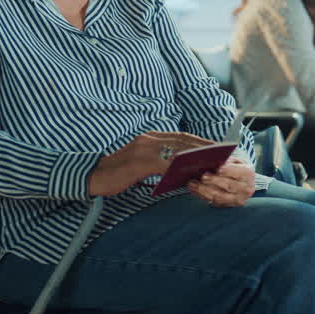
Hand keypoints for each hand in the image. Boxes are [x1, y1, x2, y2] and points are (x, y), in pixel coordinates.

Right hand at [89, 131, 214, 196]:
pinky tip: (190, 175)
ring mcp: (143, 149)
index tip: (216, 146)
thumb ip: (161, 162)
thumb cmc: (118, 173)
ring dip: (197, 157)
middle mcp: (148, 139)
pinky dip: (179, 169)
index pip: (181, 136)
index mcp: (150, 138)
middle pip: (183, 140)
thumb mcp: (142, 163)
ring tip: (213, 164)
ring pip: (176, 151)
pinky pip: (164, 165)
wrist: (92, 176)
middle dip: (204, 146)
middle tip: (222, 154)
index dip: (200, 140)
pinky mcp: (139, 163)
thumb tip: (182, 169)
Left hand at [188, 155, 254, 207]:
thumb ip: (226, 160)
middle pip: (228, 185)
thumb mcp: (234, 160)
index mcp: (248, 173)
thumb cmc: (235, 167)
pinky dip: (203, 196)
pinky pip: (214, 202)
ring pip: (219, 196)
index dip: (228, 171)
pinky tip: (195, 190)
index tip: (218, 169)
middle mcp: (246, 189)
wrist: (242, 181)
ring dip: (204, 190)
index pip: (238, 172)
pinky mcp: (229, 206)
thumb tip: (213, 161)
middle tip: (202, 176)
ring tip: (193, 184)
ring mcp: (238, 199)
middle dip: (214, 181)